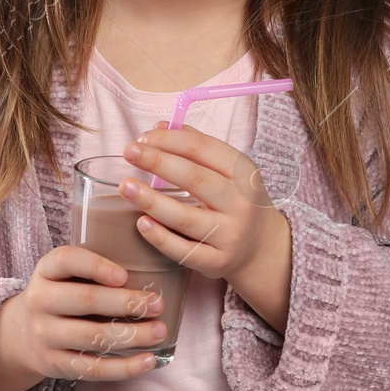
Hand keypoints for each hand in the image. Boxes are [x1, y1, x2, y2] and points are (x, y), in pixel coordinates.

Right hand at [0, 245, 169, 382]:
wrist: (21, 334)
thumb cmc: (60, 295)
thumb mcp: (63, 274)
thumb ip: (92, 267)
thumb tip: (151, 262)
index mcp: (46, 271)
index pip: (67, 260)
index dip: (96, 266)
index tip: (125, 275)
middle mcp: (40, 301)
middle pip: (85, 300)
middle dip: (126, 302)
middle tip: (158, 303)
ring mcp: (45, 335)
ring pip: (93, 337)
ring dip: (132, 335)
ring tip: (160, 330)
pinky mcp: (56, 365)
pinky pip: (93, 368)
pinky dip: (124, 367)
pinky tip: (149, 360)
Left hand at [119, 122, 291, 321]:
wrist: (263, 249)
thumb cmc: (236, 200)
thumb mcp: (229, 170)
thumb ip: (196, 146)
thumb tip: (159, 128)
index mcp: (242, 172)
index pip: (203, 148)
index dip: (170, 140)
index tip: (143, 137)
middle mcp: (239, 203)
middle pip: (195, 179)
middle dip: (158, 162)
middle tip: (129, 151)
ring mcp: (229, 234)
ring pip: (185, 217)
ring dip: (152, 201)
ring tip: (126, 187)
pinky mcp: (217, 262)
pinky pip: (184, 251)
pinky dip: (161, 237)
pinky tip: (141, 223)